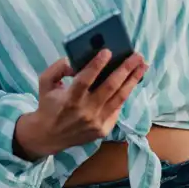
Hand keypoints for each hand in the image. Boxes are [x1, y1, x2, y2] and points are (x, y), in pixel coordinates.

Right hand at [14, 50, 147, 159]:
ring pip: (119, 98)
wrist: (48, 136)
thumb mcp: (45, 82)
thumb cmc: (48, 104)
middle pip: (110, 87)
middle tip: (137, 55)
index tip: (108, 51)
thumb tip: (76, 61)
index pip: (85, 79)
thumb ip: (59, 68)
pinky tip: (132, 81)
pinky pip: (117, 109)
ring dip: (133, 80)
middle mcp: (85, 111)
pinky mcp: (103, 130)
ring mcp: (96, 122)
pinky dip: (124, 94)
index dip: (97, 65)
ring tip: (143, 66)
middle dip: (125, 69)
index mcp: (69, 99)